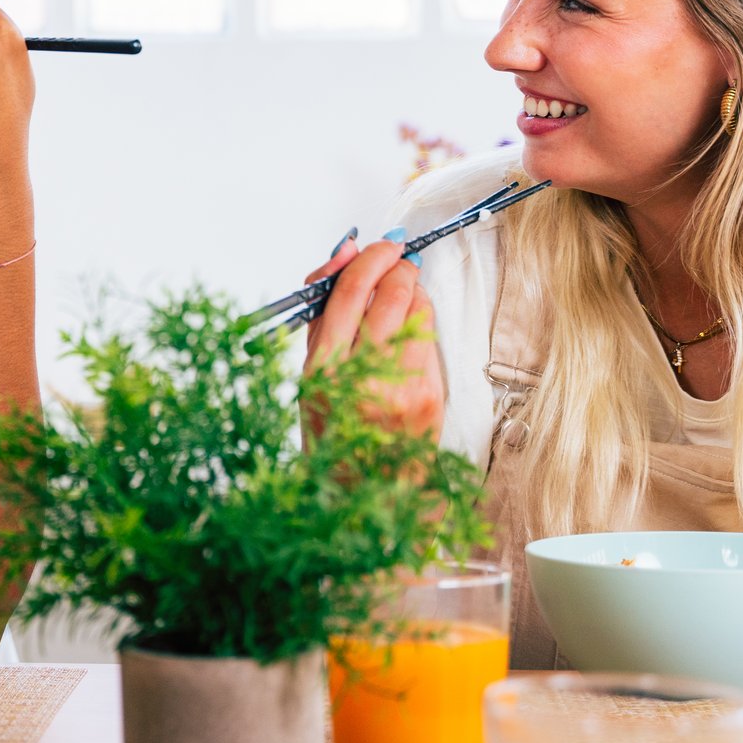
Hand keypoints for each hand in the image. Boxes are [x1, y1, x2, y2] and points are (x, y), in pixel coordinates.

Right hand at [299, 234, 444, 436]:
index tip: (379, 246)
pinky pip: (430, 339)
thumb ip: (324, 316)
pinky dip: (421, 324)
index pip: (348, 294)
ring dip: (411, 292)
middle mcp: (363, 378)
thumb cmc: (334, 438)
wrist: (369, 495)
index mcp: (322, 372)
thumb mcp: (311, 378)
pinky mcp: (430, 395)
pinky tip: (408, 335)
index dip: (368, 259)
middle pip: (390, 294)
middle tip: (396, 258)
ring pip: (418, 310)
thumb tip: (345, 256)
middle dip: (397, 265)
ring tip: (399, 298)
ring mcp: (402, 388)